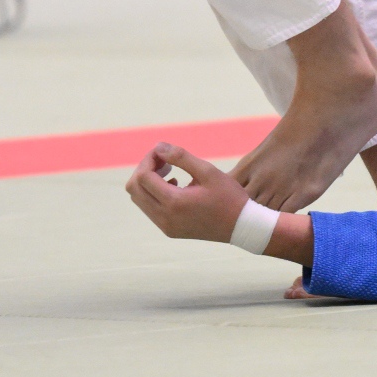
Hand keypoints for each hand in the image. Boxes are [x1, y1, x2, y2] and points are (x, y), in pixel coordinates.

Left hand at [125, 143, 248, 243]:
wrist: (241, 227)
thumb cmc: (228, 197)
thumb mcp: (207, 171)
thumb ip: (180, 157)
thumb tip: (158, 146)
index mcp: (174, 203)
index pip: (142, 177)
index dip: (148, 159)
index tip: (164, 152)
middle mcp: (164, 218)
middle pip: (134, 189)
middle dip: (144, 169)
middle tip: (165, 160)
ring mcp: (165, 226)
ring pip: (140, 199)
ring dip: (148, 181)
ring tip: (170, 170)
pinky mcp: (169, 230)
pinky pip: (150, 209)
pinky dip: (154, 193)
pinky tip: (175, 185)